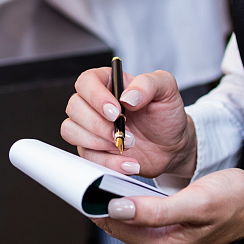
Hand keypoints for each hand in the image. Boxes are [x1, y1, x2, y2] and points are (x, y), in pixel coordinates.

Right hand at [62, 68, 196, 180]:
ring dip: (98, 143)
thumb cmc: (166, 114)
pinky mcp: (93, 150)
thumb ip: (149, 84)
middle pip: (74, 107)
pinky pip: (86, 156)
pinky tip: (128, 162)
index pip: (86, 82)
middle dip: (98, 124)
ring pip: (71, 131)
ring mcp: (91, 127)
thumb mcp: (166, 89)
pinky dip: (108, 162)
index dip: (95, 96)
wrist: (172, 146)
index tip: (115, 111)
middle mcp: (95, 103)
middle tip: (124, 132)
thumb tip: (128, 96)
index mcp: (109, 82)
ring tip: (127, 146)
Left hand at [97, 169, 243, 243]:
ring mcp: (164, 240)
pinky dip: (129, 199)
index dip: (95, 202)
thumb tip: (116, 210)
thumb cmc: (234, 200)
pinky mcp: (169, 229)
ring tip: (106, 173)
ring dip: (114, 198)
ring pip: (125, 218)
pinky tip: (126, 183)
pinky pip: (138, 214)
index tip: (83, 178)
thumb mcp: (194, 201)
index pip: (114, 226)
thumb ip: (153, 210)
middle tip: (92, 169)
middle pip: (116, 224)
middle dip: (102, 199)